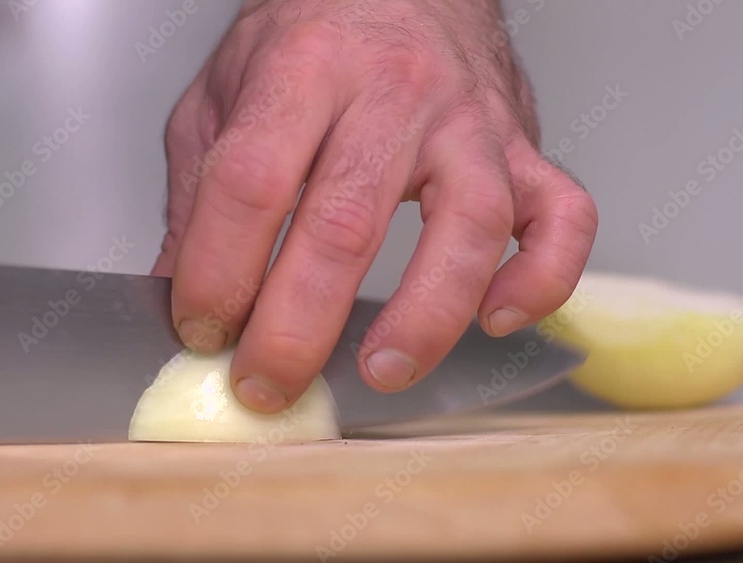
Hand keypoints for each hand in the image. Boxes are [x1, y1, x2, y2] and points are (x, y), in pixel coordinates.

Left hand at [154, 0, 597, 413]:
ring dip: (425, 317)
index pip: (251, 183)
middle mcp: (392, 92)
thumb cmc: (310, 36)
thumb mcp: (225, 93)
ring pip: (471, 226)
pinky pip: (563, 217)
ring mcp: (469, 122)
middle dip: (297, 327)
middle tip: (266, 385)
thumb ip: (200, 191)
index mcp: (303, 69)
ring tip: (379, 371)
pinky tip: (496, 318)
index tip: (203, 329)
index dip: (218, 271)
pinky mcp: (524, 147)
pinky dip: (542, 279)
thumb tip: (178, 291)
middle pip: (347, 222)